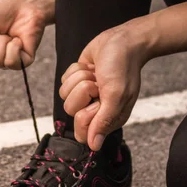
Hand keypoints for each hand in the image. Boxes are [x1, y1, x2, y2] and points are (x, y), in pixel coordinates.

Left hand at [59, 17, 152, 150]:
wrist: (122, 40)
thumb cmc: (122, 67)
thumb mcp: (116, 95)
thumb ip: (103, 121)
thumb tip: (94, 146)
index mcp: (108, 118)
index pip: (84, 133)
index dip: (86, 115)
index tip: (98, 101)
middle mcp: (95, 109)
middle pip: (71, 111)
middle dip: (83, 92)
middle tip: (99, 84)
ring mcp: (84, 95)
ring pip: (66, 95)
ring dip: (80, 79)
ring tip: (96, 74)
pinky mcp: (76, 81)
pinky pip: (64, 81)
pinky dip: (76, 70)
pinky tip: (91, 67)